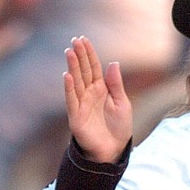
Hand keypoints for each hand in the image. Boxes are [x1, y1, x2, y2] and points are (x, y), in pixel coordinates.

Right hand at [64, 36, 132, 162]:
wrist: (114, 149)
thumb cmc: (119, 128)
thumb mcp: (122, 104)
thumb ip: (116, 85)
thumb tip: (113, 63)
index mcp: (101, 89)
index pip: (94, 68)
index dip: (89, 54)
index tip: (83, 39)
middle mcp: (89, 94)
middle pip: (84, 71)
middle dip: (79, 56)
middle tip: (74, 40)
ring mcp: (82, 104)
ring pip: (76, 82)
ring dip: (73, 67)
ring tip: (69, 52)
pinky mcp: (76, 116)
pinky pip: (72, 100)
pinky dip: (69, 88)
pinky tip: (67, 76)